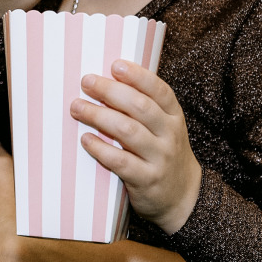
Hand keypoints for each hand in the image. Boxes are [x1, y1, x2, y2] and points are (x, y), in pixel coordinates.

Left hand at [71, 60, 201, 233]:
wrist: (184, 197)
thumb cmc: (164, 153)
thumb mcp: (165, 128)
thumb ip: (144, 107)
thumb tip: (106, 81)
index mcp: (174, 116)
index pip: (159, 90)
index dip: (138, 76)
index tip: (115, 64)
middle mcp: (170, 135)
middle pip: (140, 107)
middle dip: (110, 91)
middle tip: (86, 82)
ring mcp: (160, 158)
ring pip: (128, 131)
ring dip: (99, 116)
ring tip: (77, 107)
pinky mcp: (147, 180)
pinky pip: (121, 161)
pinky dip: (101, 149)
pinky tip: (85, 139)